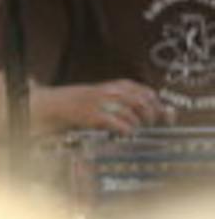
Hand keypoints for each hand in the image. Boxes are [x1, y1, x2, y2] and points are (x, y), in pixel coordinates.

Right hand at [33, 78, 173, 135]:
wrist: (53, 103)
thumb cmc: (82, 102)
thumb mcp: (107, 95)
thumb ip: (129, 100)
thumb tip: (160, 112)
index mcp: (117, 85)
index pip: (148, 93)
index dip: (159, 106)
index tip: (166, 117)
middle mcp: (111, 91)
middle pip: (143, 103)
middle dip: (150, 117)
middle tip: (147, 125)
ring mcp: (101, 103)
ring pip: (131, 113)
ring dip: (136, 125)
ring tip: (132, 129)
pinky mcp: (93, 115)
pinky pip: (117, 123)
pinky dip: (125, 130)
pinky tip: (123, 133)